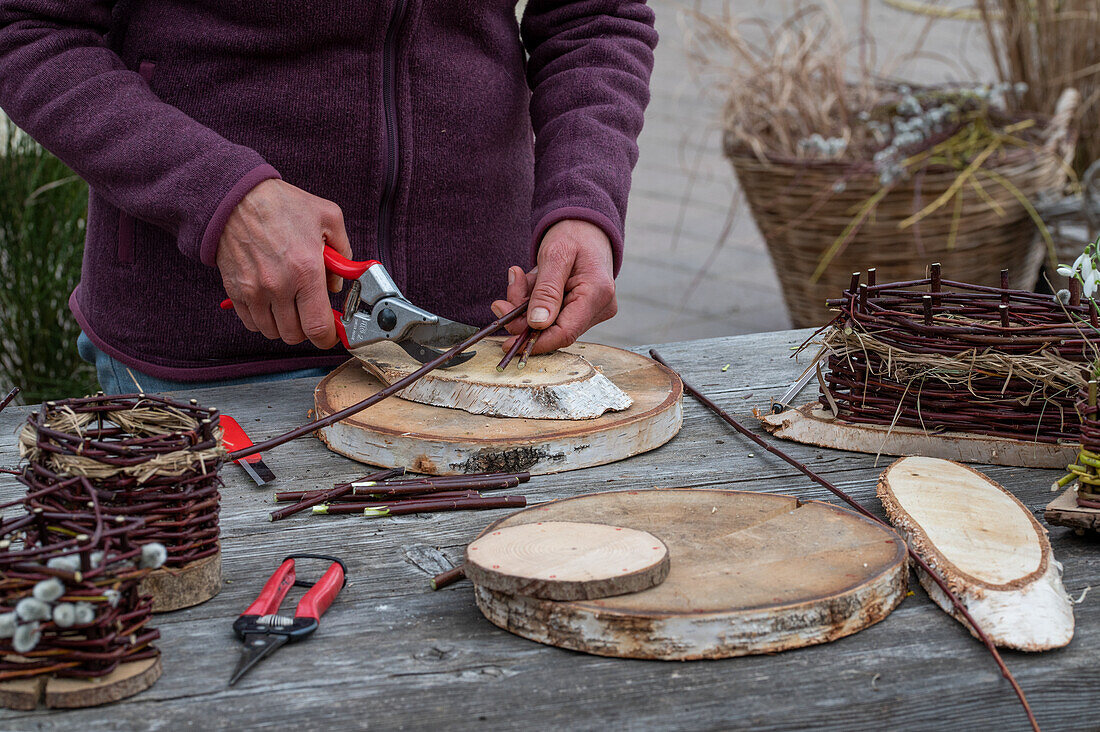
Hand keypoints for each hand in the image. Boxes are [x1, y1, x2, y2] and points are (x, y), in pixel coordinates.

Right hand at [216, 179, 352, 348]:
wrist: (234, 196)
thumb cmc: (281, 204)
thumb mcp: (328, 217)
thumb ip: (343, 252)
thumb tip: (338, 282)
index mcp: (305, 270)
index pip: (318, 327)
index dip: (328, 337)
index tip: (332, 332)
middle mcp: (278, 286)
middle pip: (295, 335)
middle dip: (308, 329)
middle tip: (311, 312)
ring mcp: (253, 291)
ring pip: (273, 332)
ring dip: (285, 325)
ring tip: (291, 305)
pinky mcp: (235, 291)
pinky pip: (251, 322)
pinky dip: (263, 319)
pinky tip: (272, 302)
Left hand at [491, 219, 616, 353]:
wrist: (587, 226)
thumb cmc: (573, 234)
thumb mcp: (555, 255)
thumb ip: (546, 290)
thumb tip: (537, 324)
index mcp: (597, 293)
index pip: (565, 332)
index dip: (535, 342)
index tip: (507, 343)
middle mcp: (599, 307)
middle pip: (554, 329)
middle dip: (523, 317)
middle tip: (501, 303)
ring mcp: (593, 310)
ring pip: (549, 323)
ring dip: (527, 306)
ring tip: (519, 279)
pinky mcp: (584, 310)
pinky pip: (552, 315)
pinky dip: (535, 302)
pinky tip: (531, 282)